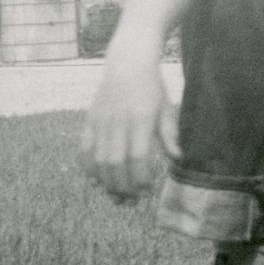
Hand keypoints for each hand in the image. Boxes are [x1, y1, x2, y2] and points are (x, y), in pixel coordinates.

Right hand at [81, 59, 177, 201]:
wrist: (127, 62)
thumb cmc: (152, 88)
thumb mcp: (167, 108)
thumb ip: (170, 134)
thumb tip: (178, 158)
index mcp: (140, 119)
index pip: (138, 157)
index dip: (140, 178)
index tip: (146, 191)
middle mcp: (118, 121)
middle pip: (115, 163)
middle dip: (122, 187)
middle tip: (130, 201)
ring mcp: (101, 121)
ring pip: (98, 160)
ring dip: (106, 182)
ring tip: (115, 196)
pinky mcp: (90, 120)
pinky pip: (84, 149)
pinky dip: (88, 167)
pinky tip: (97, 180)